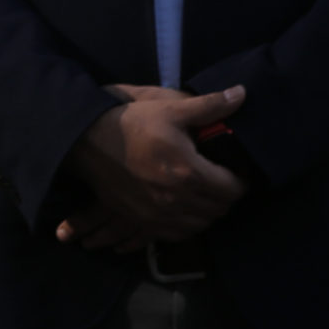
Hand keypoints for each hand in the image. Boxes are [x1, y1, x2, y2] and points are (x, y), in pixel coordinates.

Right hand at [59, 85, 248, 249]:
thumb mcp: (170, 109)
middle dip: (225, 195)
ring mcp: (159, 215)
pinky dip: (187, 225)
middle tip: (220, 180)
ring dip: (207, 212)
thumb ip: (210, 106)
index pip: (233, 189)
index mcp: (189, 172)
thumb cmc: (131, 122)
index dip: (240, 180)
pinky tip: (184, 211)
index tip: (235, 170)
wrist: (86, 141)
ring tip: (203, 194)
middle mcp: (177, 200)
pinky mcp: (143, 222)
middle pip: (219, 209)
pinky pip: (177, 235)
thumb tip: (242, 94)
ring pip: (200, 225)